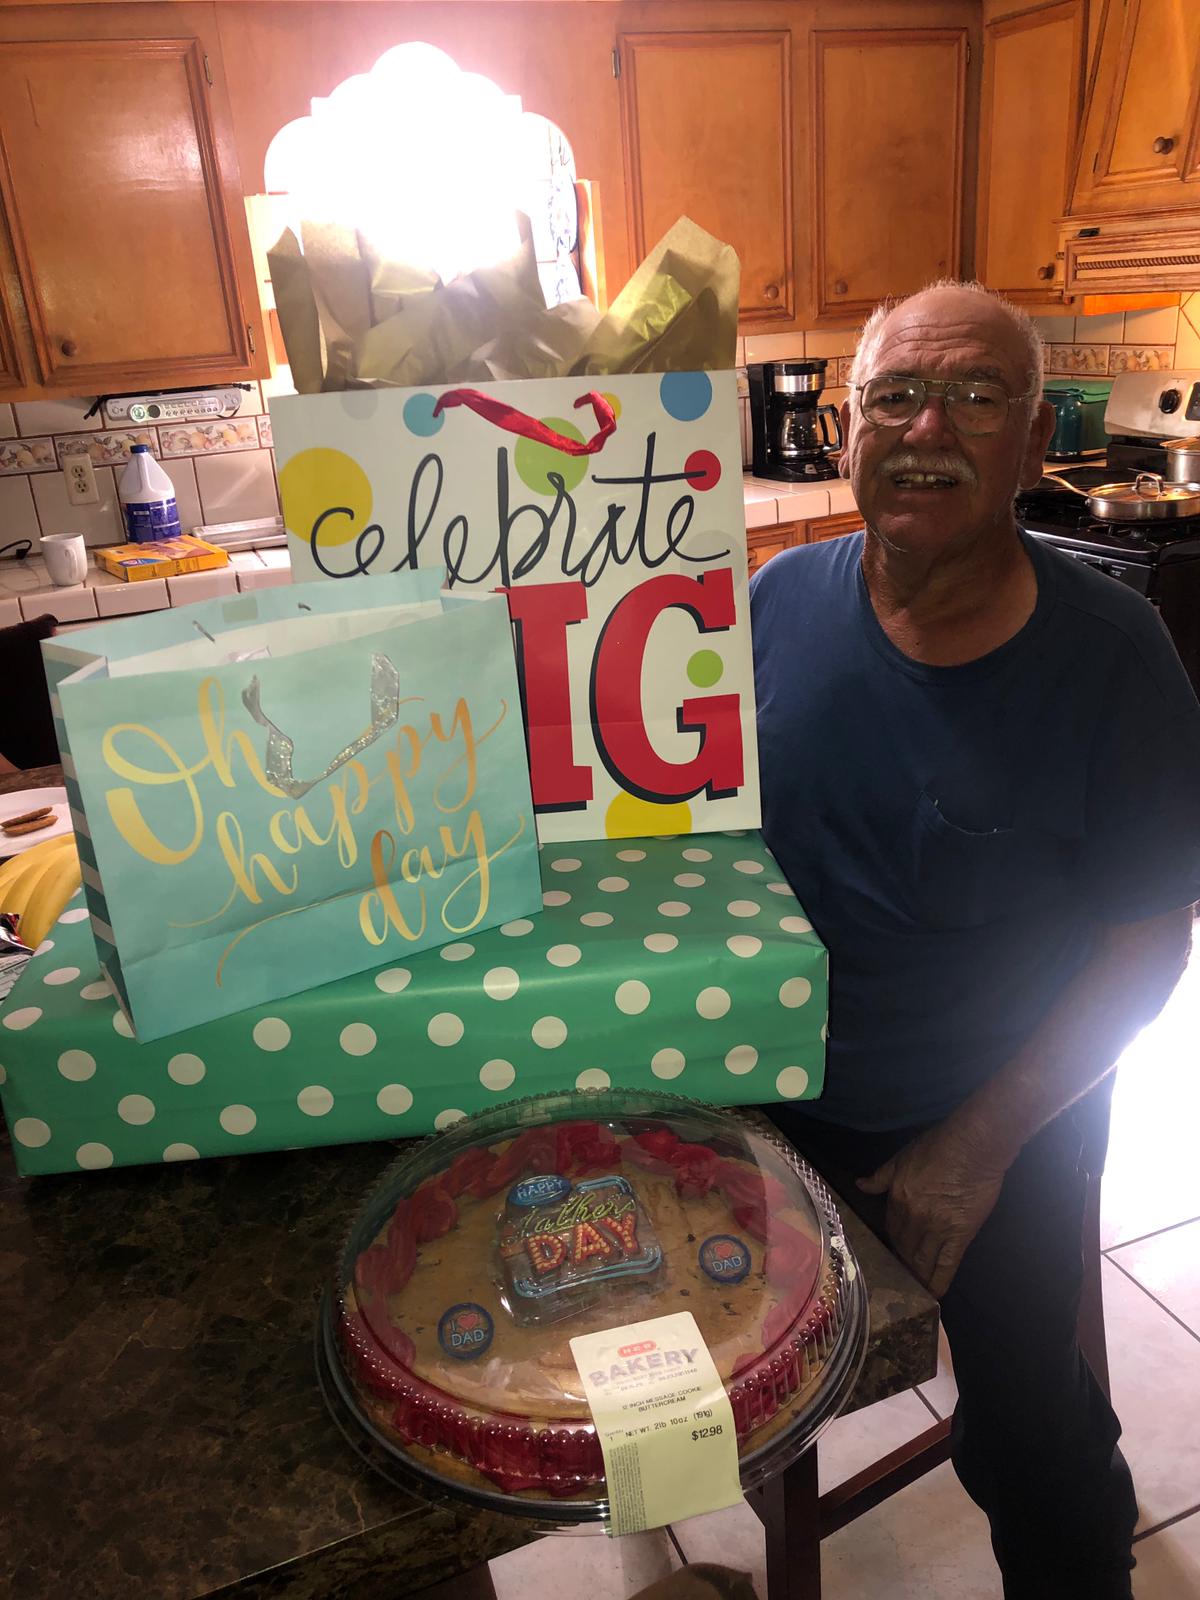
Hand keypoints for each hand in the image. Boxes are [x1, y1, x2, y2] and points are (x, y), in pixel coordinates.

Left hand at [857, 1121, 1007, 1298]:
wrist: (974, 1148)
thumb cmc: (938, 1147)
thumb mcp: (901, 1157)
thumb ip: (880, 1177)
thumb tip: (860, 1185)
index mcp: (897, 1199)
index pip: (890, 1228)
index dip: (891, 1241)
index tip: (892, 1250)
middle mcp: (913, 1218)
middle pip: (903, 1247)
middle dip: (901, 1261)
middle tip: (901, 1273)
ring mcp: (937, 1229)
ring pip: (920, 1260)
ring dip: (916, 1275)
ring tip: (914, 1288)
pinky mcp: (960, 1236)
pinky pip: (945, 1266)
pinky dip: (937, 1282)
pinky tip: (933, 1295)